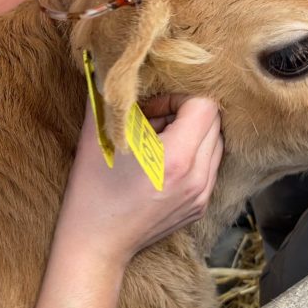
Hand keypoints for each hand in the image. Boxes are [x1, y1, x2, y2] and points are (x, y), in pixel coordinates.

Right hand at [54, 95, 223, 265]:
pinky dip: (191, 157)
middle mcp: (197, 178)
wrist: (96, 244)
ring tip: (157, 144)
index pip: (205, 106)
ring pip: (216, 145)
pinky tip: (161, 165)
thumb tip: (110, 62)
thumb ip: (107, 94)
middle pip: (215, 123)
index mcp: (176, 158)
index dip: (178, 99)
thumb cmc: (92, 190)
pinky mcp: (200, 207)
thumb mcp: (94, 136)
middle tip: (153, 123)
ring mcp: (201, 196)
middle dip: (185, 115)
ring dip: (191, 135)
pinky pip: (209, 167)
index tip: (152, 110)